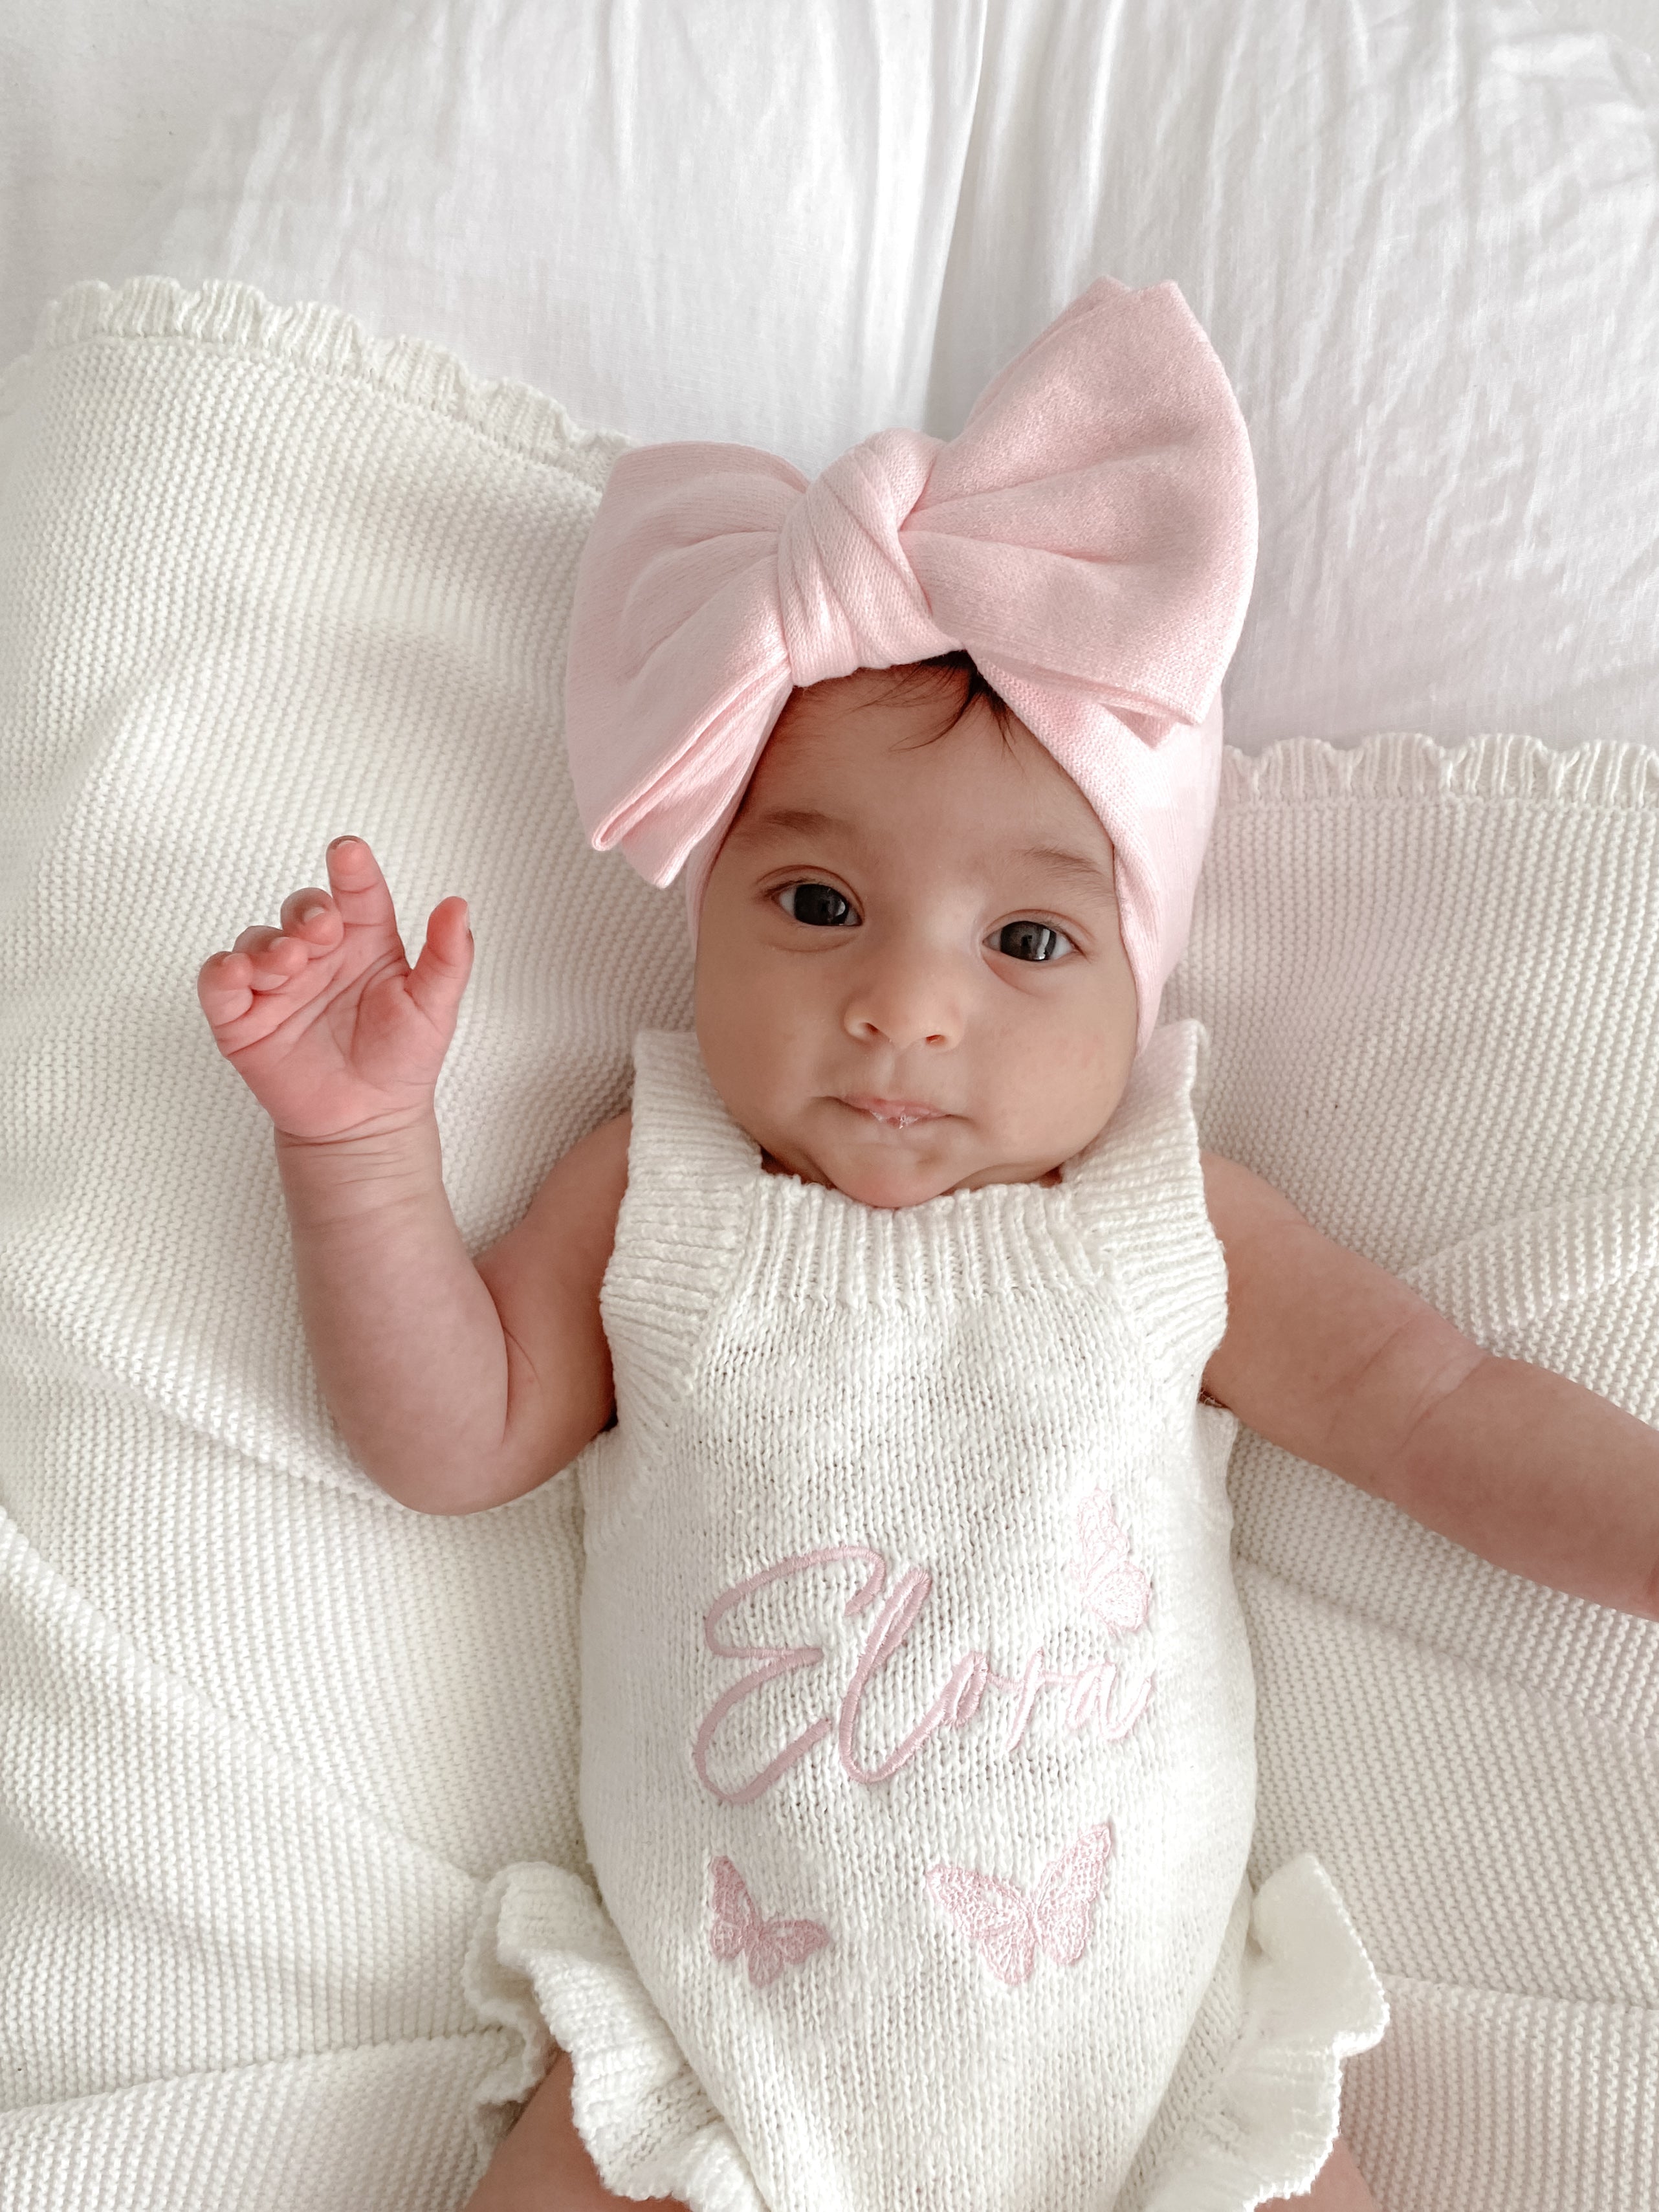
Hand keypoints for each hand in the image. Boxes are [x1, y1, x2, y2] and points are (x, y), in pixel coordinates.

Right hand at [197, 836, 472, 1143]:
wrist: (368, 1122)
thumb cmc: (401, 1059)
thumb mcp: (434, 1007)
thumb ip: (448, 957)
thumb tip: (457, 904)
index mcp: (365, 941)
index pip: (357, 892)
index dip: (351, 869)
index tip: (348, 852)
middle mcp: (319, 954)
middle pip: (301, 910)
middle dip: (306, 911)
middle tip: (322, 929)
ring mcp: (278, 984)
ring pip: (257, 940)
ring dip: (269, 944)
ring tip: (291, 963)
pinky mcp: (243, 1017)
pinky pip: (219, 984)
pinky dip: (221, 973)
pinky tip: (238, 973)